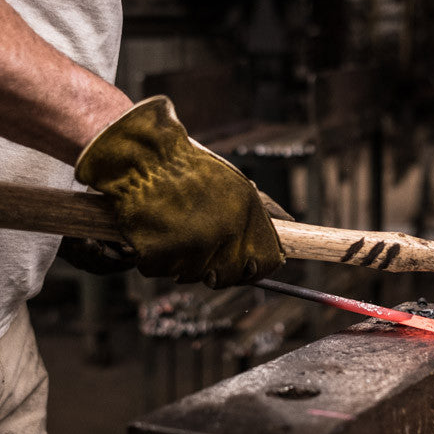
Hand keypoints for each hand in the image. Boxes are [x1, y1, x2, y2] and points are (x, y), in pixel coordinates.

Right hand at [74, 97, 284, 287]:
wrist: (142, 157)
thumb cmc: (186, 168)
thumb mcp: (233, 182)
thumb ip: (261, 206)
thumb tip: (291, 220)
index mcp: (247, 214)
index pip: (261, 263)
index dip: (249, 269)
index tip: (237, 266)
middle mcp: (224, 232)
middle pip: (223, 276)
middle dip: (208, 266)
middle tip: (191, 244)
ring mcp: (192, 244)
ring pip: (189, 274)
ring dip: (177, 259)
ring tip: (168, 228)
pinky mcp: (160, 252)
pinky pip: (157, 269)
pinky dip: (150, 256)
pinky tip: (149, 231)